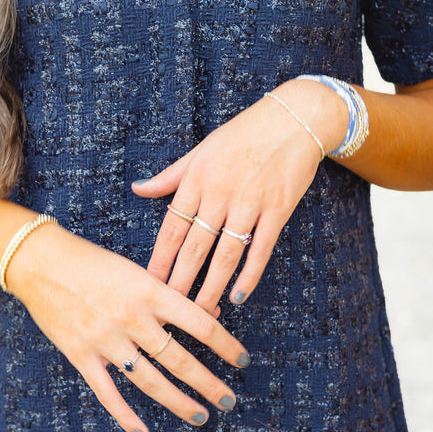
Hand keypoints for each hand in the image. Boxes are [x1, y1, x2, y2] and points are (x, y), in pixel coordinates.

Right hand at [7, 222, 249, 431]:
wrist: (41, 261)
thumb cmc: (92, 262)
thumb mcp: (135, 270)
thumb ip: (165, 296)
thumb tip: (205, 317)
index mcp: (150, 291)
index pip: (201, 325)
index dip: (226, 346)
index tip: (243, 361)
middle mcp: (132, 318)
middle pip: (180, 360)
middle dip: (209, 384)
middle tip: (229, 400)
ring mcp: (106, 340)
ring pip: (151, 381)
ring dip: (178, 402)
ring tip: (200, 415)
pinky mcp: (81, 355)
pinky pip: (108, 393)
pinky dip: (126, 416)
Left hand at [132, 78, 347, 311]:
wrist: (295, 118)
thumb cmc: (244, 134)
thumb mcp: (201, 150)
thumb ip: (170, 176)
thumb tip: (137, 189)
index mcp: (196, 179)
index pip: (171, 228)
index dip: (160, 259)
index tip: (149, 284)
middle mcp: (220, 193)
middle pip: (194, 247)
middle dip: (180, 282)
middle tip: (170, 311)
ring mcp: (250, 202)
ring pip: (225, 254)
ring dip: (212, 287)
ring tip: (202, 313)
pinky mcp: (278, 209)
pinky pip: (260, 249)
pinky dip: (249, 275)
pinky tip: (238, 296)